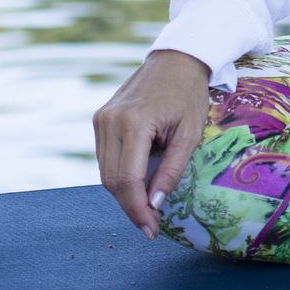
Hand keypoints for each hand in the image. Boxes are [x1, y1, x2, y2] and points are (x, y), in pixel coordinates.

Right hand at [95, 48, 213, 239]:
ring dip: (124, 193)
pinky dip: (120, 175)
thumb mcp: (190, 134)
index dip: (137, 210)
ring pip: (105, 171)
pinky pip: (106, 157)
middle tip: (150, 226)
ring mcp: (101, 119)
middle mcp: (109, 121)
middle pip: (111, 180)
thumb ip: (171, 171)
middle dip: (130, 207)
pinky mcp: (100, 118)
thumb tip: (153, 205)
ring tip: (147, 208)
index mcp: (133, 123)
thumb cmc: (189, 94)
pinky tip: (139, 183)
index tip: (151, 230)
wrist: (176, 59)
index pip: (127, 180)